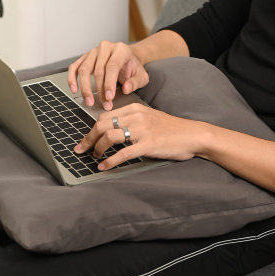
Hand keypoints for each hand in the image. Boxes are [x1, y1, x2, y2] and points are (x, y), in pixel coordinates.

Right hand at [67, 41, 148, 110]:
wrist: (128, 58)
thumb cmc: (133, 67)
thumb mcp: (142, 76)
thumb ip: (135, 82)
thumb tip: (126, 88)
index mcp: (120, 49)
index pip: (112, 66)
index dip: (109, 83)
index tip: (109, 97)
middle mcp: (105, 48)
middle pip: (98, 70)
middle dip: (100, 90)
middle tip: (104, 104)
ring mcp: (93, 51)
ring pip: (84, 69)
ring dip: (85, 88)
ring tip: (89, 101)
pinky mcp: (85, 57)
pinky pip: (75, 67)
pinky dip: (72, 78)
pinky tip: (74, 89)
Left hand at [72, 103, 207, 170]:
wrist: (192, 135)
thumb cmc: (172, 129)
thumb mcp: (149, 118)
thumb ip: (132, 121)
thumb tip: (112, 131)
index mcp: (135, 108)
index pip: (105, 116)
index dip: (92, 128)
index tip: (86, 139)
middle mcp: (136, 117)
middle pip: (102, 124)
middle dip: (89, 138)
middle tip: (82, 149)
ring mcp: (142, 130)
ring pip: (109, 136)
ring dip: (98, 148)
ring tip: (95, 157)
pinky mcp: (148, 144)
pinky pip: (123, 153)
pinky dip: (110, 161)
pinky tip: (104, 167)